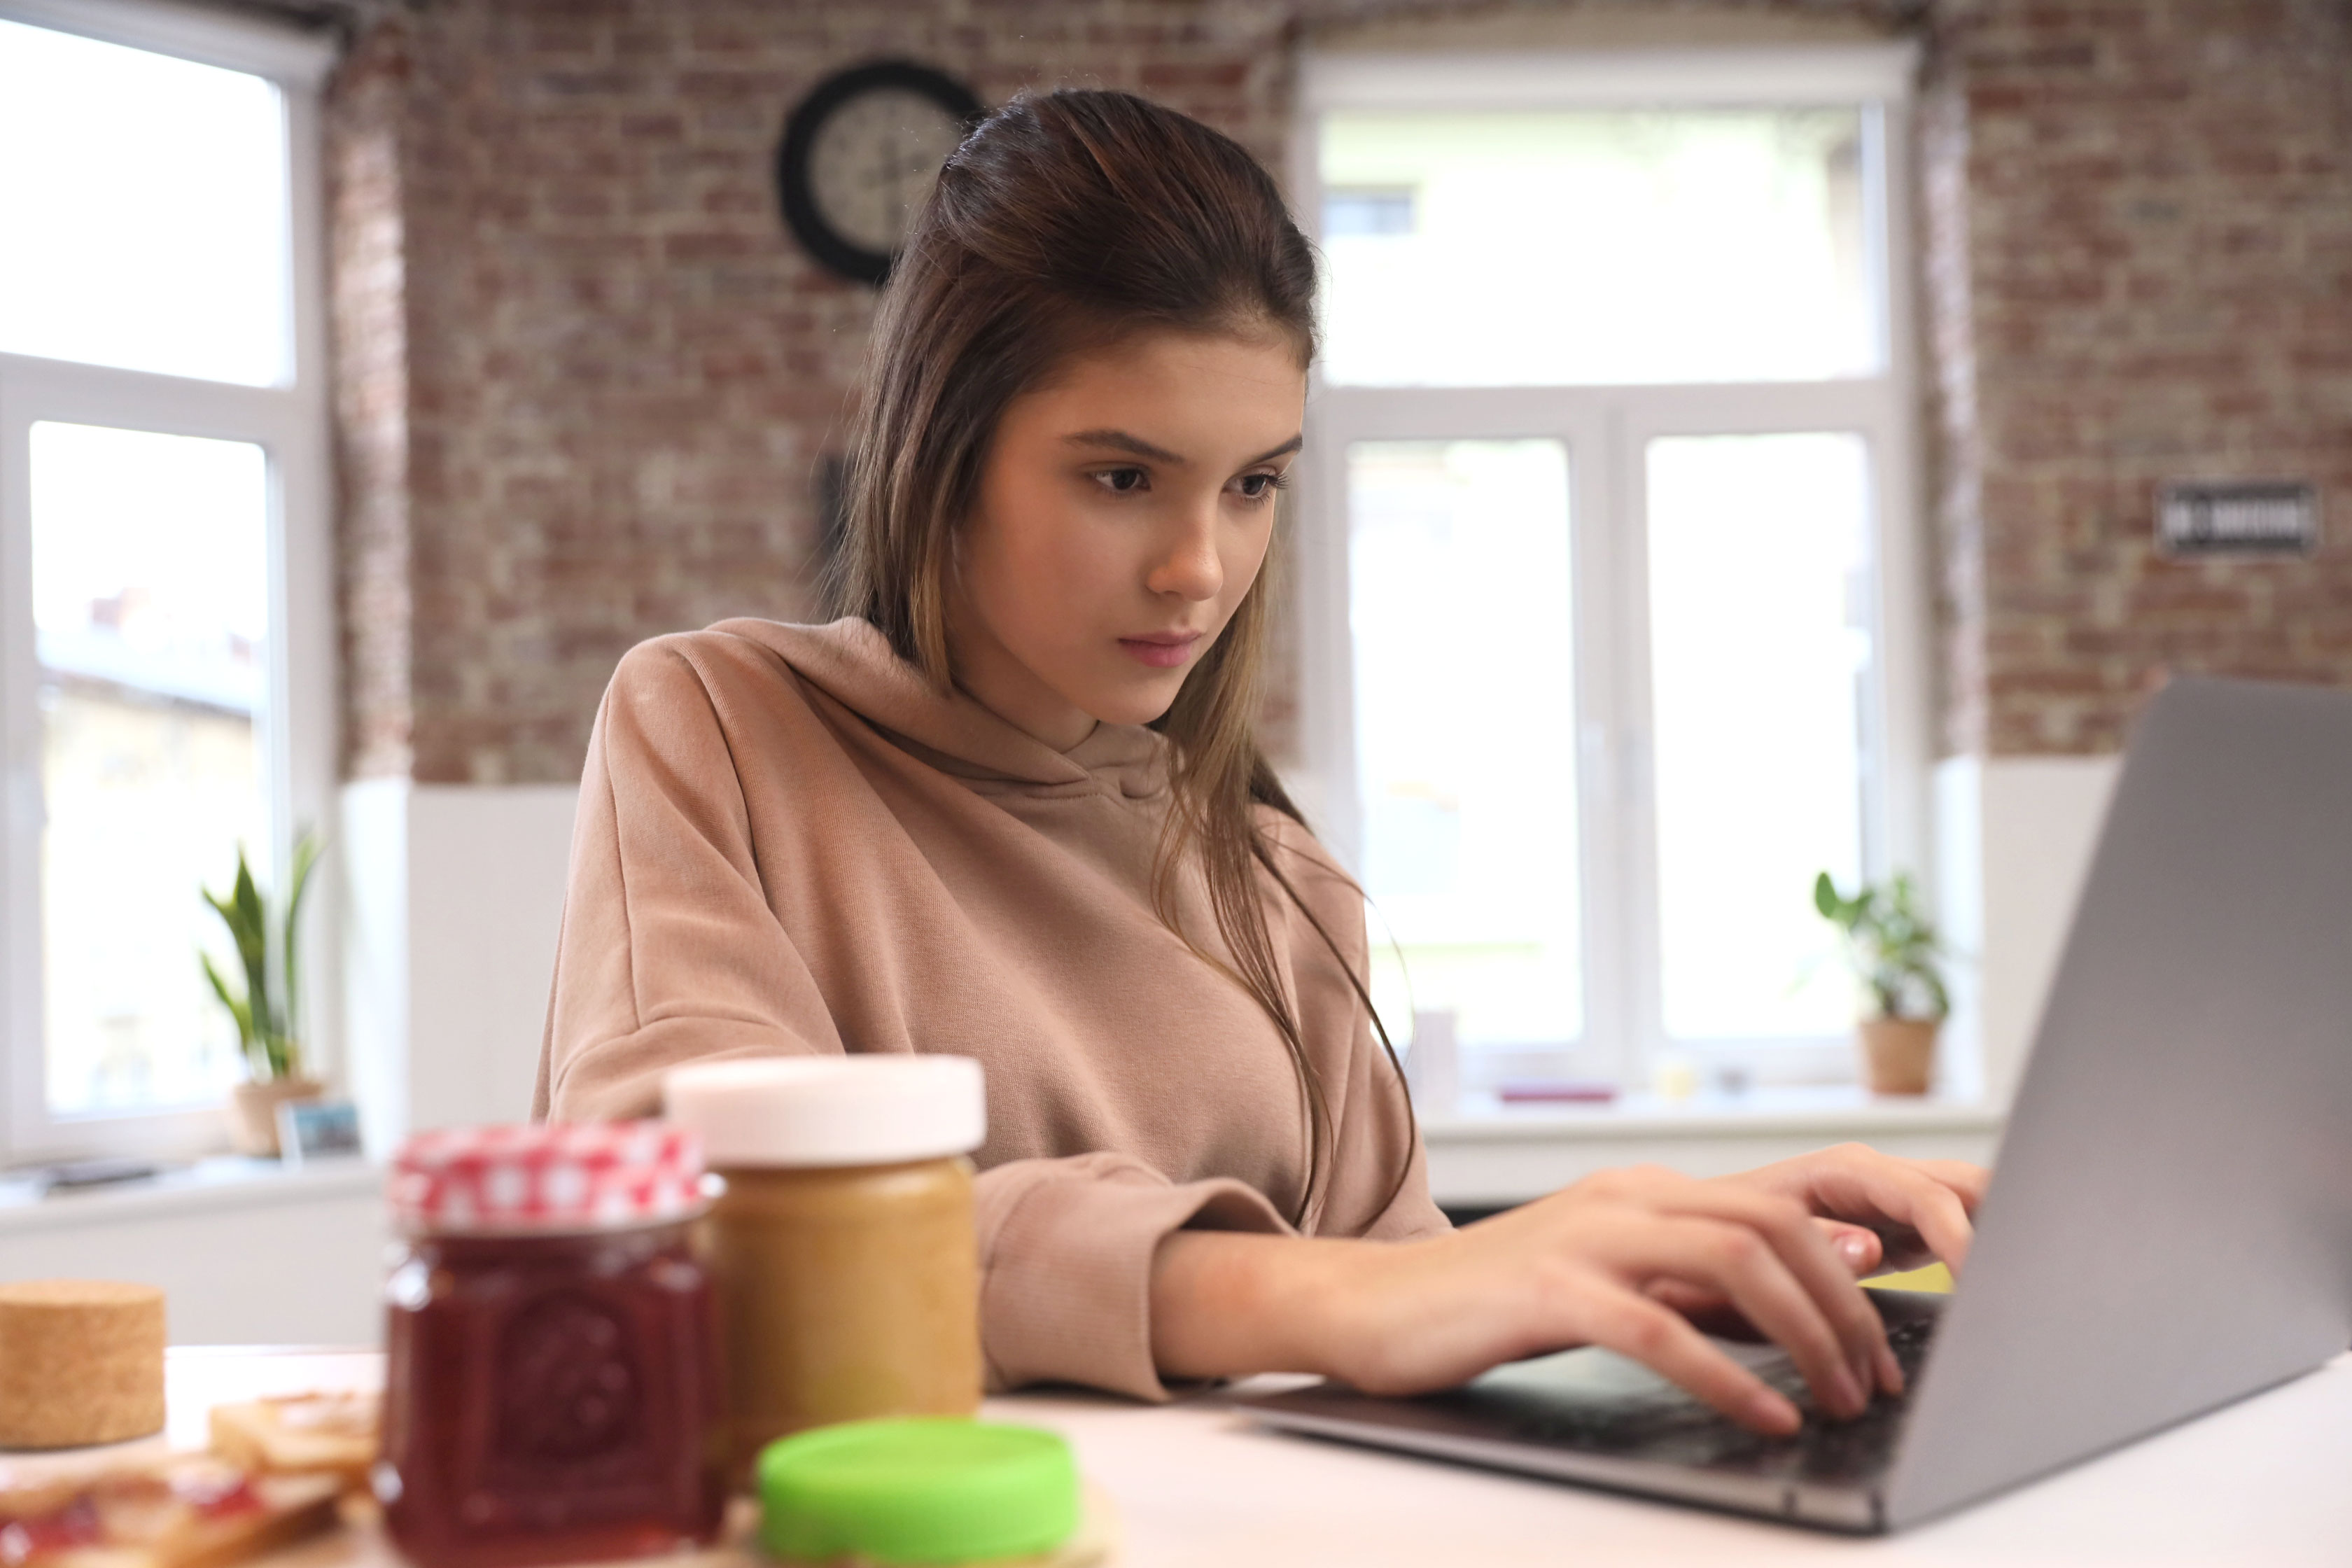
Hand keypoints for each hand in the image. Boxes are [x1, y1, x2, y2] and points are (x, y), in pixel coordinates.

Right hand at [1150, 1145, 1984, 1435]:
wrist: (1374, 1307)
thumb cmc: (1502, 1305)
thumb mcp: (1621, 1279)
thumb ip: (1714, 1275)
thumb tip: (1841, 1265)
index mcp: (1657, 1192)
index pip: (1797, 1191)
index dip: (1883, 1234)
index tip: (1942, 1288)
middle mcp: (1633, 1195)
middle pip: (1783, 1218)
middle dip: (1858, 1299)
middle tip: (1888, 1377)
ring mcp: (1589, 1233)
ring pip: (1736, 1258)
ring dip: (1809, 1334)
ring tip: (1841, 1400)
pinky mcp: (1550, 1285)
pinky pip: (1657, 1324)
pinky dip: (1724, 1372)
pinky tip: (1762, 1415)